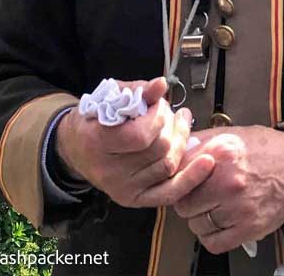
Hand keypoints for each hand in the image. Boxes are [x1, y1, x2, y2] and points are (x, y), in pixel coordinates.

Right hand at [56, 77, 214, 207]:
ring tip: (182, 123)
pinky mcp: (135, 199)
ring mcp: (123, 189)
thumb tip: (162, 84)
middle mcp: (109, 172)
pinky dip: (191, 178)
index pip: (140, 135)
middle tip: (171, 112)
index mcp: (97, 142)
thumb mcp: (110, 97)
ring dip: (182, 141)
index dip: (157, 117)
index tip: (158, 104)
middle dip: (171, 125)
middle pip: (158, 150)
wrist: (76, 149)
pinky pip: (169, 193)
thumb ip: (137, 91)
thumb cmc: (95, 118)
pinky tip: (206, 161)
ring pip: (168, 167)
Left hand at [173, 126, 283, 253]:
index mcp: (220, 155)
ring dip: (199, 219)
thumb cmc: (262, 149)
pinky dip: (211, 236)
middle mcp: (228, 182)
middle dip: (187, 200)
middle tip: (197, 195)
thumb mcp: (229, 134)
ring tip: (210, 207)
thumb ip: (199, 141)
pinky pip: (214, 243)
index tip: (180, 181)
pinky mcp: (250, 228)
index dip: (177, 179)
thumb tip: (175, 149)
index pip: (179, 176)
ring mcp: (239, 208)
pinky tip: (217, 223)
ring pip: (197, 225)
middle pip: (184, 204)